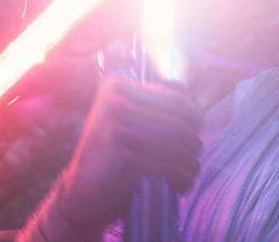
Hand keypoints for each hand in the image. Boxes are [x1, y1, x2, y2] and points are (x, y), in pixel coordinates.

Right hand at [55, 78, 202, 227]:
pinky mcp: (120, 155)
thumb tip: (183, 85)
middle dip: (193, 144)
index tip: (197, 136)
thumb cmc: (112, 156)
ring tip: (191, 174)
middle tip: (194, 161)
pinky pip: (166, 165)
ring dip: (190, 163)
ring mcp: (114, 127)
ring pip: (174, 144)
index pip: (174, 98)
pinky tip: (181, 186)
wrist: (81, 193)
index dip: (195, 118)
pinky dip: (180, 177)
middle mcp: (113, 101)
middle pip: (177, 121)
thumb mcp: (126, 120)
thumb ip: (150, 101)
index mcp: (116, 87)